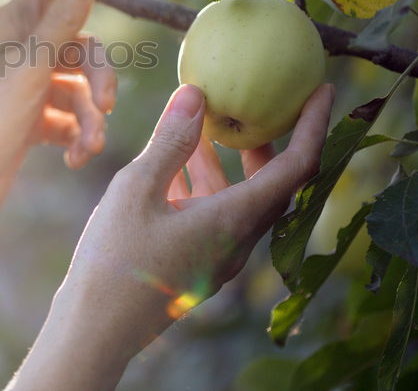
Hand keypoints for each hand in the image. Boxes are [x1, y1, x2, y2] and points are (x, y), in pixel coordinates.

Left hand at [0, 0, 116, 228]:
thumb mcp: (31, 69)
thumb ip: (62, 21)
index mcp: (8, 28)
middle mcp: (15, 53)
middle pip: (77, 46)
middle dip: (97, 76)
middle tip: (107, 105)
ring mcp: (22, 89)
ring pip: (76, 88)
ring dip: (90, 118)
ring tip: (90, 148)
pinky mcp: (28, 122)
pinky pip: (67, 118)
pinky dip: (76, 137)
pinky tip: (74, 159)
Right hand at [11, 83, 334, 389]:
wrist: (96, 329)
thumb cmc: (115, 262)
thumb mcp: (136, 190)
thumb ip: (170, 141)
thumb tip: (196, 92)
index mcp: (235, 221)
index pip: (296, 166)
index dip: (313, 124)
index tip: (322, 88)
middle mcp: (237, 240)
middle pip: (272, 183)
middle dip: (268, 140)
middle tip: (261, 103)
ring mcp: (217, 255)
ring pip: (238, 198)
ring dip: (227, 160)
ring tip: (202, 124)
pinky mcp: (195, 262)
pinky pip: (214, 214)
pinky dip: (203, 183)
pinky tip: (173, 165)